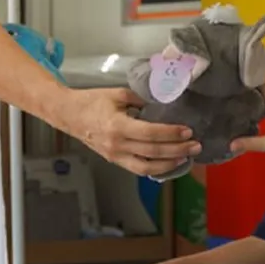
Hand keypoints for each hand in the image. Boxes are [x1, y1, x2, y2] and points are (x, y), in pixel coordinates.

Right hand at [58, 88, 200, 177]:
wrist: (69, 114)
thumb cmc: (92, 101)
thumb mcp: (118, 94)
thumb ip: (141, 100)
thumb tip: (162, 105)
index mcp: (117, 126)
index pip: (150, 134)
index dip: (171, 134)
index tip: (187, 131)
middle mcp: (117, 144)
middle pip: (153, 152)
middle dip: (177, 150)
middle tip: (195, 145)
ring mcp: (115, 155)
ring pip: (147, 167)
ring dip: (169, 164)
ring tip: (186, 157)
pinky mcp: (114, 160)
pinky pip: (138, 169)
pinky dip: (155, 168)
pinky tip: (169, 163)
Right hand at [230, 84, 264, 161]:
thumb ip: (249, 143)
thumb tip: (230, 145)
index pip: (263, 86)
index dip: (251, 80)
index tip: (237, 78)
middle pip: (264, 91)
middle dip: (250, 89)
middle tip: (233, 88)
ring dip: (255, 97)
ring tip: (238, 97)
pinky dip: (260, 105)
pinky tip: (250, 111)